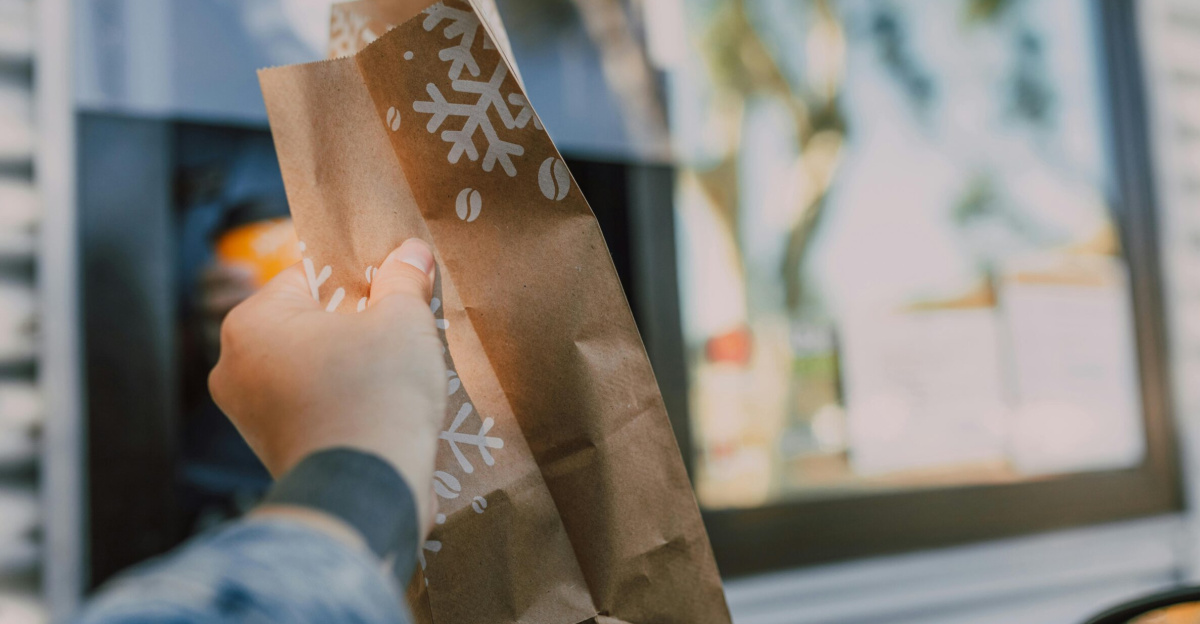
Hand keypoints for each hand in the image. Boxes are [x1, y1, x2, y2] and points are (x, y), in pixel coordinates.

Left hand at [209, 239, 445, 536]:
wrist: (366, 494)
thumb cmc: (376, 395)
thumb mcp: (403, 321)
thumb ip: (404, 278)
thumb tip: (410, 252)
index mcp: (251, 321)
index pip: (311, 276)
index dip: (360, 279)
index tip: (393, 291)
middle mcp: (234, 366)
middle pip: (308, 323)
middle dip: (354, 325)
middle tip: (398, 333)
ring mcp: (248, 414)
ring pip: (309, 367)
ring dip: (348, 365)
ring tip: (392, 374)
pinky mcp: (271, 450)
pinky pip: (309, 406)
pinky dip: (340, 402)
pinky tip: (378, 408)